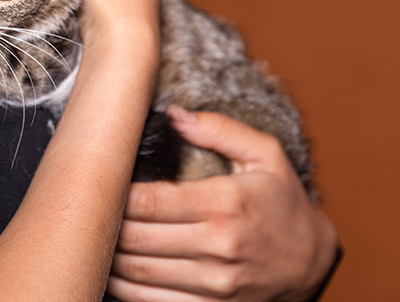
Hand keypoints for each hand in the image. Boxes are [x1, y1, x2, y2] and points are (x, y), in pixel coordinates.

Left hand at [109, 107, 338, 301]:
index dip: (114, 193)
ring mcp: (215, 284)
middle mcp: (219, 245)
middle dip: (103, 224)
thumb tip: (174, 114)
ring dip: (106, 256)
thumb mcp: (266, 155)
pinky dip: (123, 288)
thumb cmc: (283, 203)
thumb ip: (220, 129)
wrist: (314, 264)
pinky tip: (111, 269)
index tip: (99, 181)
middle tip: (86, 209)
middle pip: (136, 237)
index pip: (149, 200)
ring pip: (137, 273)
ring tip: (91, 237)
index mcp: (226, 203)